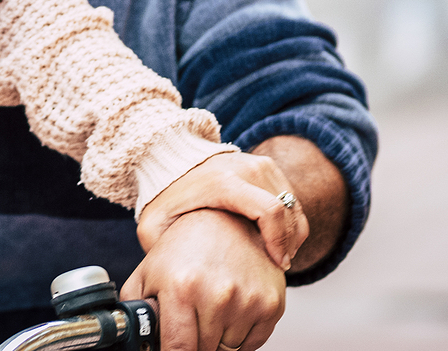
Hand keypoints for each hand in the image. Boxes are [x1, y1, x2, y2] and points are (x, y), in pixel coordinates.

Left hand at [122, 209, 285, 350]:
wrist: (226, 221)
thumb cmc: (185, 246)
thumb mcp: (149, 271)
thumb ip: (136, 306)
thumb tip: (135, 338)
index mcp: (181, 286)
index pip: (178, 348)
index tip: (174, 350)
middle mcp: (217, 294)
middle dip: (194, 343)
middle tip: (190, 322)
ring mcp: (247, 301)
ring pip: (228, 349)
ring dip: (217, 339)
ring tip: (209, 310)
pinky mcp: (271, 304)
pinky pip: (252, 344)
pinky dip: (239, 336)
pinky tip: (230, 312)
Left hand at [137, 151, 306, 271]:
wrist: (170, 160)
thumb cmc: (164, 197)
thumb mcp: (154, 224)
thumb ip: (161, 252)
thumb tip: (172, 286)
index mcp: (222, 181)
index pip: (269, 211)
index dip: (279, 242)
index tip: (278, 265)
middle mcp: (245, 168)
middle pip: (287, 212)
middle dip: (288, 243)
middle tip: (279, 266)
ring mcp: (259, 164)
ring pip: (293, 206)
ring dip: (291, 234)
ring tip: (276, 256)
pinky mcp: (267, 165)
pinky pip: (291, 198)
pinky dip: (289, 222)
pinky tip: (274, 240)